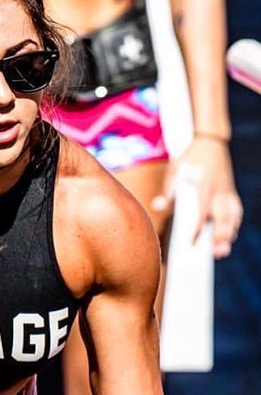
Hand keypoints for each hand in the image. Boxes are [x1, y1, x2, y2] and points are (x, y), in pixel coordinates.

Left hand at [153, 137, 243, 257]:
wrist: (210, 139)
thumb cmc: (190, 156)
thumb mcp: (175, 170)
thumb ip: (168, 190)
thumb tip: (158, 205)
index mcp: (205, 187)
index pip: (202, 212)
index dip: (198, 228)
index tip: (192, 242)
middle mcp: (219, 191)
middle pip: (222, 219)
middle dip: (219, 237)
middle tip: (215, 254)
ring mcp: (227, 191)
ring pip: (232, 217)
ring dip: (228, 234)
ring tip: (222, 251)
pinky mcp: (230, 191)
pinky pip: (236, 211)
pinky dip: (234, 224)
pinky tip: (230, 236)